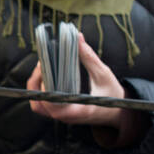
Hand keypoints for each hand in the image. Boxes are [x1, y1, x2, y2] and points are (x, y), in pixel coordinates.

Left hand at [27, 33, 144, 143]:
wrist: (117, 111)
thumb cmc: (112, 93)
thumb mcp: (104, 74)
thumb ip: (89, 57)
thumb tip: (77, 36)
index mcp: (78, 111)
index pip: (52, 103)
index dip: (44, 85)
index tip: (45, 67)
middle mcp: (66, 117)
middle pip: (40, 103)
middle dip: (37, 80)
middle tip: (43, 60)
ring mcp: (60, 116)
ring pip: (38, 105)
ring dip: (36, 85)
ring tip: (42, 65)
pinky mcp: (59, 113)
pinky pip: (42, 103)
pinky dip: (40, 89)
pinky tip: (44, 73)